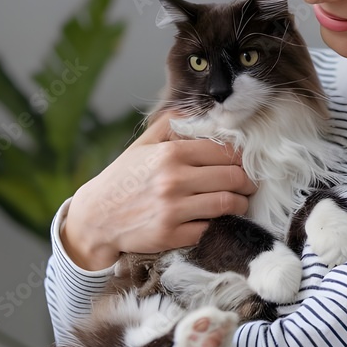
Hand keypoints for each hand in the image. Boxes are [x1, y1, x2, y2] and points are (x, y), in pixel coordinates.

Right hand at [61, 112, 256, 270]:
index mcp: (171, 153)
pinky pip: (209, 228)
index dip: (242, 157)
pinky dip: (218, 224)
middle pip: (233, 178)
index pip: (224, 151)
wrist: (96, 217)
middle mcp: (174, 180)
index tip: (244, 163)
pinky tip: (216, 219)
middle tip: (249, 184)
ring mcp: (173, 209)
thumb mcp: (142, 145)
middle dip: (248, 182)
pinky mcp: (171, 235)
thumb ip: (170, 124)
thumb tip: (197, 112)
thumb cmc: (122, 179)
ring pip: (227, 204)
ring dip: (240, 203)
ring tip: (239, 201)